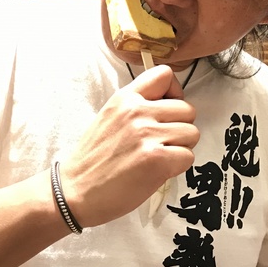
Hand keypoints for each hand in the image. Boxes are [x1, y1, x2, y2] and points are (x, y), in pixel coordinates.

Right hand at [60, 65, 198, 226]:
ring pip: (192, 133)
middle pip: (187, 109)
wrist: (75, 190)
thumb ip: (137, 106)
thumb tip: (168, 105)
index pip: (166, 75)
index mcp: (125, 97)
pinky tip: (158, 171)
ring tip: (159, 157)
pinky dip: (178, 166)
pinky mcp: (156, 159)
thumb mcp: (109, 116)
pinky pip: (188, 156)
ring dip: (181, 147)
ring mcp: (147, 134)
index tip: (166, 110)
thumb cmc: (93, 159)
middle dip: (180, 127)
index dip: (174, 94)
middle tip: (162, 142)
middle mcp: (137, 111)